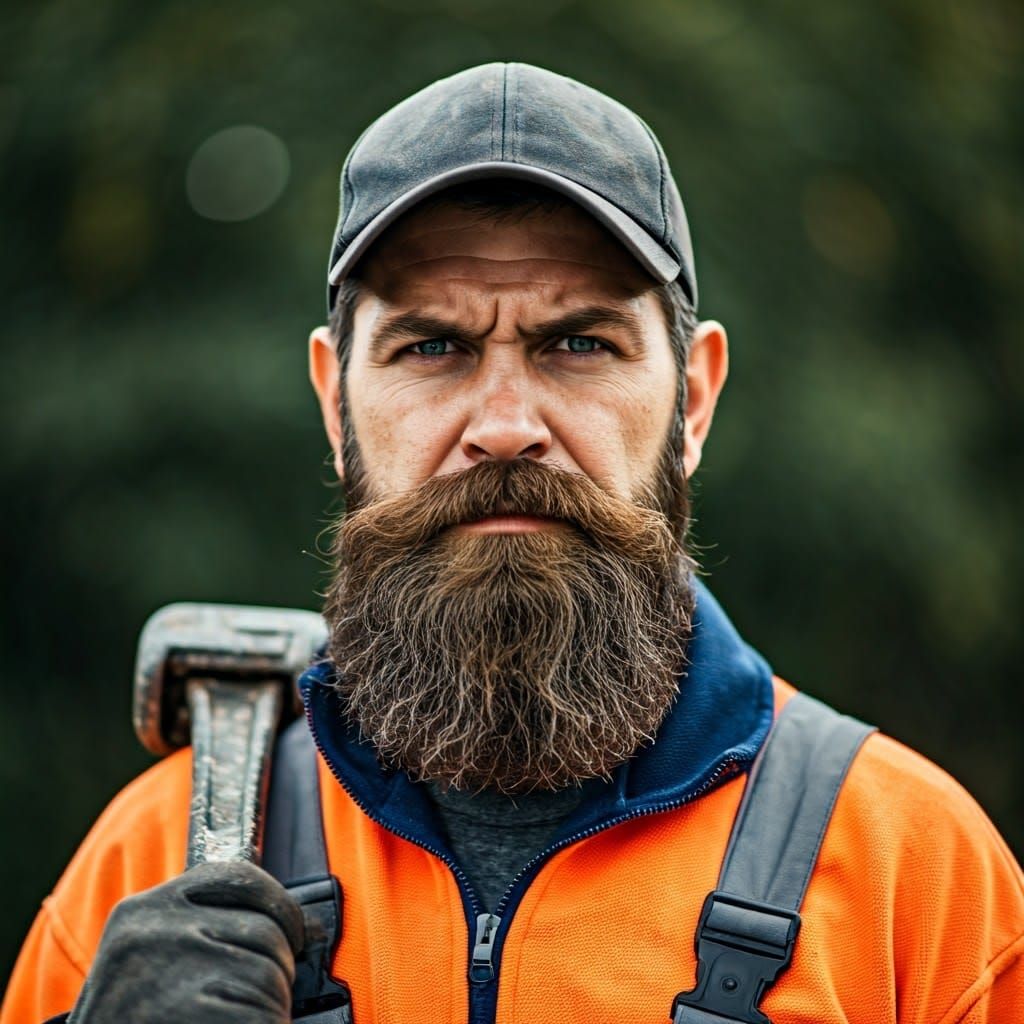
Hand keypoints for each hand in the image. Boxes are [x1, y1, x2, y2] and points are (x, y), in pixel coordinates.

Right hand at [69, 861, 304, 1023]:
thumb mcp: (149, 962)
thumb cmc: (132, 1021)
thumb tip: (303, 927)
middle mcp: (153, 932)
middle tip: (256, 1001)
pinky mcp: (182, 1015)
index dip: (281, 906)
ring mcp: (166, 973)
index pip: (240, 877)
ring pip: (269, 978)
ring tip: (235, 1019)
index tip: (295, 932)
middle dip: (277, 971)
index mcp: (141, 910)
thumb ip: (206, 929)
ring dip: (270, 1009)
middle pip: (265, 932)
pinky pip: (260, 1017)